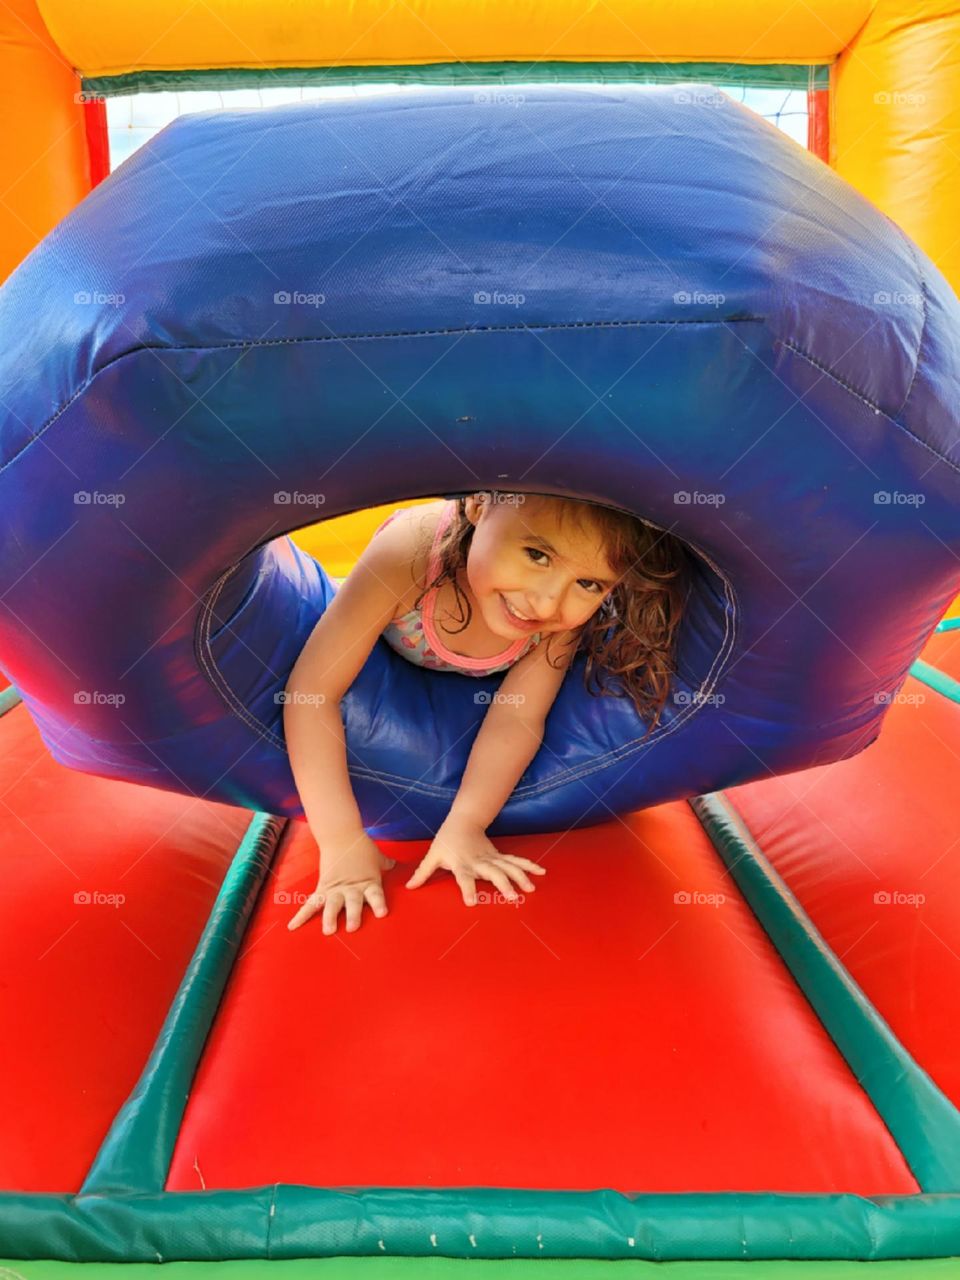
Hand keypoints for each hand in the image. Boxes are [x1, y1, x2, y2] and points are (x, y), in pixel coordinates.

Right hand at [287, 831, 396, 934]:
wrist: (341, 834)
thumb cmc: (361, 846)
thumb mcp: (377, 856)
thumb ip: (385, 863)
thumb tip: (395, 864)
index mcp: (368, 882)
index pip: (375, 894)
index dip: (378, 904)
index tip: (381, 914)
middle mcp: (352, 888)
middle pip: (353, 902)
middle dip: (352, 915)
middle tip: (352, 928)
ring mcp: (336, 889)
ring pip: (332, 905)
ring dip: (330, 918)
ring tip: (328, 930)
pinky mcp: (322, 887)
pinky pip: (310, 904)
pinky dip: (301, 916)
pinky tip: (293, 927)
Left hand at [405, 818, 545, 906]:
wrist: (463, 820)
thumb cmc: (446, 840)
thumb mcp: (432, 855)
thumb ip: (423, 872)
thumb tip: (409, 887)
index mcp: (461, 863)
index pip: (463, 877)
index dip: (467, 889)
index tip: (471, 902)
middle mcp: (478, 862)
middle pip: (492, 873)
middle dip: (503, 884)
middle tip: (512, 898)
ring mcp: (491, 858)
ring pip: (508, 867)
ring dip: (520, 877)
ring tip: (530, 889)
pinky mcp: (499, 856)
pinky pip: (515, 861)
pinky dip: (528, 866)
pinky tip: (541, 872)